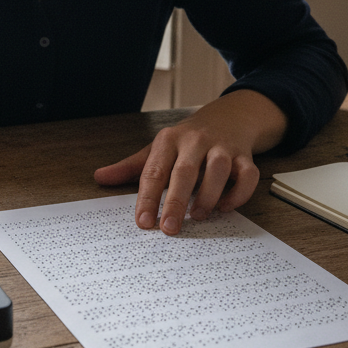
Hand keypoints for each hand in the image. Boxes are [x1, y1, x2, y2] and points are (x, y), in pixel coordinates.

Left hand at [93, 89, 286, 234]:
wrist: (227, 117)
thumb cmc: (187, 141)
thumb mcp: (157, 149)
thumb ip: (130, 167)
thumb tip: (100, 178)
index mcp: (169, 140)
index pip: (154, 170)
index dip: (147, 198)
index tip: (143, 222)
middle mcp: (195, 141)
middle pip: (185, 171)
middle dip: (175, 201)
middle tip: (168, 229)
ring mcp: (222, 147)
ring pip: (218, 170)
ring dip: (208, 195)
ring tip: (198, 216)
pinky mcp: (245, 156)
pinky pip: (247, 175)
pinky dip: (238, 193)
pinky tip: (225, 208)